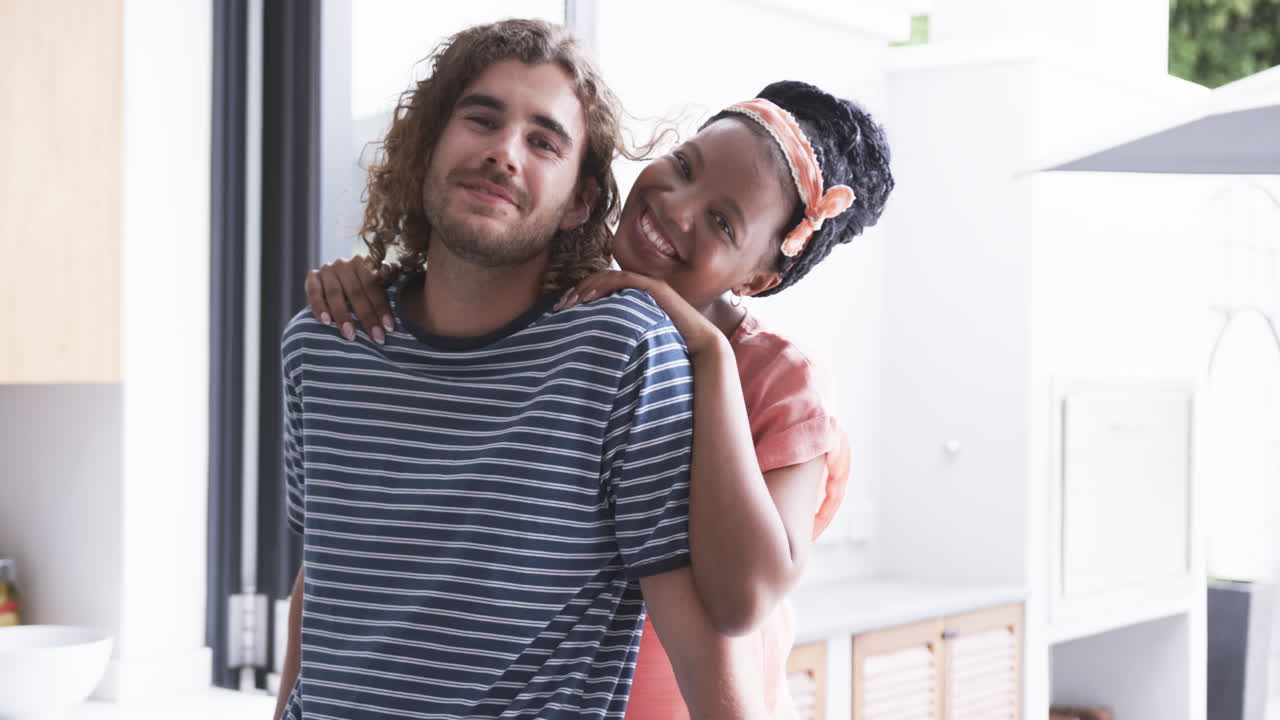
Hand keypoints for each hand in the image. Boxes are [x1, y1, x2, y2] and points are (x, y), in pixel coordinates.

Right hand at [304, 257, 397, 343]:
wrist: (339, 284)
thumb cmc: (366, 287)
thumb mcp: (381, 280)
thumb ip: (388, 275)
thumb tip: (387, 269)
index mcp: (363, 262)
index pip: (373, 285)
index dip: (381, 307)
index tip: (389, 328)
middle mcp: (344, 264)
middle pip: (356, 292)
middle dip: (367, 317)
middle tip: (375, 337)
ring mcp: (327, 269)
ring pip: (334, 294)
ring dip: (343, 316)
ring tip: (351, 335)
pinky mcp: (312, 277)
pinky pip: (313, 293)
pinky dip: (319, 307)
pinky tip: (326, 322)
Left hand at [556, 270, 723, 355]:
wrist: (701, 349)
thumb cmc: (670, 351)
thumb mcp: (636, 343)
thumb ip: (618, 339)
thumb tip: (592, 354)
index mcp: (634, 300)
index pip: (601, 290)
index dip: (578, 296)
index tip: (559, 311)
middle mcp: (640, 289)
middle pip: (601, 281)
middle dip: (577, 291)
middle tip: (558, 306)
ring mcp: (648, 286)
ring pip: (610, 278)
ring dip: (587, 287)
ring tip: (570, 301)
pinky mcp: (655, 289)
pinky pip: (624, 280)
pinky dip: (604, 285)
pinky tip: (589, 298)